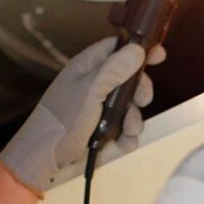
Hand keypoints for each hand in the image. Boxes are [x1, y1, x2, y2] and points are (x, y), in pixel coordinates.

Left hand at [0, 36, 164, 193]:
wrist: (44, 156)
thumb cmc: (63, 119)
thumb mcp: (91, 91)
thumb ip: (114, 70)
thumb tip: (137, 49)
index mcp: (88, 66)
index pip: (117, 47)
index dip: (138, 50)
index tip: (159, 56)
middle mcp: (93, 81)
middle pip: (128, 77)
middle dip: (139, 92)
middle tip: (142, 102)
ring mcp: (96, 104)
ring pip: (127, 104)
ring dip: (133, 118)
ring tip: (129, 131)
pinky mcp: (98, 125)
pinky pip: (121, 124)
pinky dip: (126, 134)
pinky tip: (124, 144)